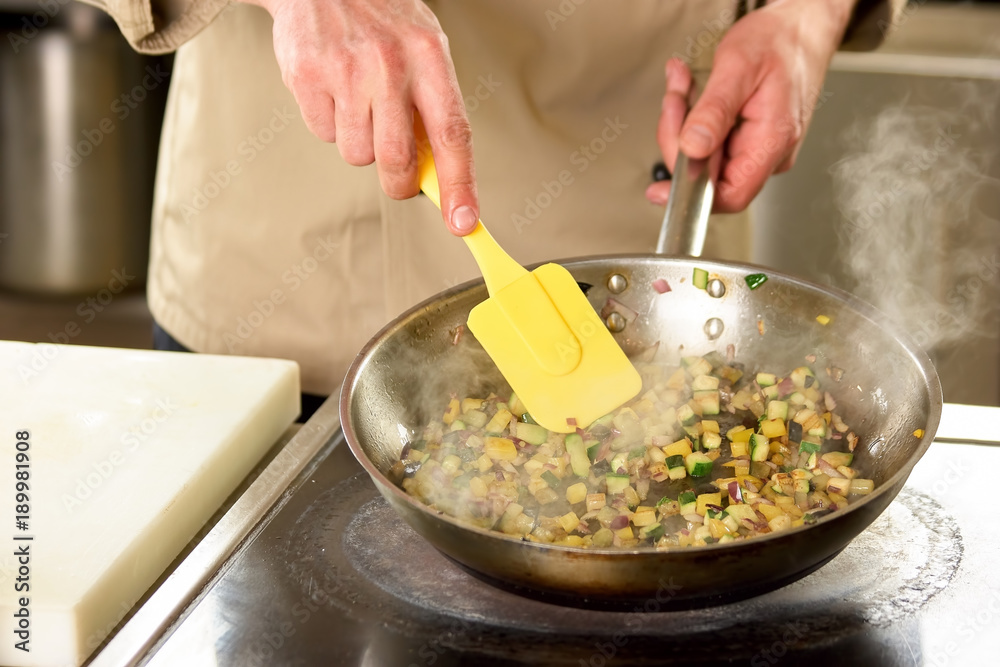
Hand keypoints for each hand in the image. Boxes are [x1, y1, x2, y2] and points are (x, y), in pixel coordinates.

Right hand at [242, 0, 478, 234]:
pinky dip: (329, 122)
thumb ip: (433, 107)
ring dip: (359, 141)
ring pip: (357, 154)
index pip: (453, 134)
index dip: (460, 185)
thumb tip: (437, 175)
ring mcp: (345, 70)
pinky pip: (324, 133)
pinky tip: (332, 88)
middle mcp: (390, 63)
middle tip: (396, 175)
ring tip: (358, 99)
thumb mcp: (422, 48)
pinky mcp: (307, 76)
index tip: (463, 222)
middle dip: (398, 182)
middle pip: (396, 160)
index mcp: (429, 56)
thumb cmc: (380, 18)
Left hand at [646, 0, 855, 212]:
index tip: (660, 189)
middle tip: (675, 97)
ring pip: (705, 157)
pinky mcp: (749, 139)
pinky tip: (693, 91)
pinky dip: (694, 118)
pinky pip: (712, 142)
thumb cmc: (781, 40)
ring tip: (683, 85)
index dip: (693, 197)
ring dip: (684, 122)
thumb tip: (692, 149)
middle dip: (679, 138)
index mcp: (773, 140)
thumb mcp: (739, 67)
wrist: (802, 26)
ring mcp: (760, 147)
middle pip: (709, 174)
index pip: (730, 195)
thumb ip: (714, 111)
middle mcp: (769, 152)